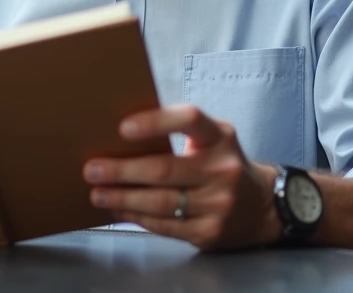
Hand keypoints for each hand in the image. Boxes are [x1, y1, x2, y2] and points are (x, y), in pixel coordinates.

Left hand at [84, 104, 280, 249]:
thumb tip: (122, 134)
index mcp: (220, 137)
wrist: (261, 206)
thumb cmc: (222, 163)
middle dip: (122, 170)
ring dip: (123, 198)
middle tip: (92, 169)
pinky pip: (166, 226)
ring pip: (161, 202)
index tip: (123, 128)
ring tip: (97, 193)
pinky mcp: (210, 231)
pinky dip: (137, 218)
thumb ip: (180, 132)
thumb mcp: (213, 138)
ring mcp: (219, 204)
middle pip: (165, 170)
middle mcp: (223, 169)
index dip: (155, 122)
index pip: (189, 120)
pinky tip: (119, 210)